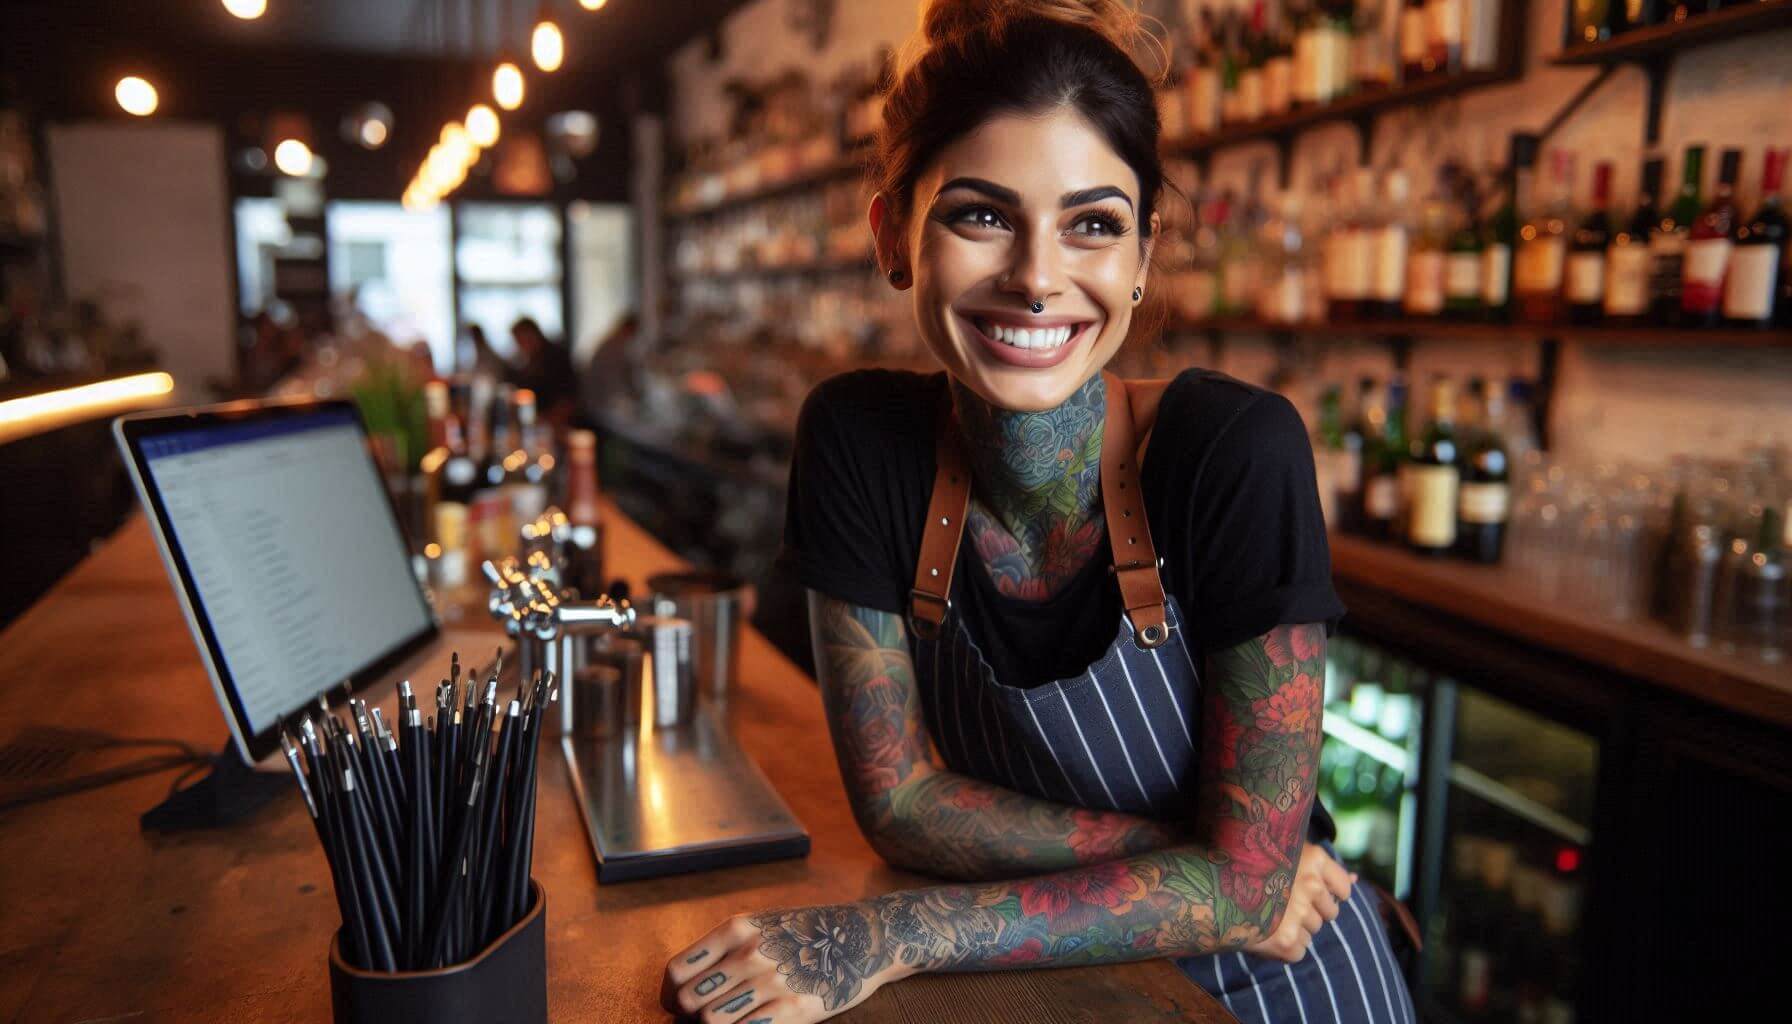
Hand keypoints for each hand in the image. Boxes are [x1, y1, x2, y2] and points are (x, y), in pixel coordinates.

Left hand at [662, 902, 913, 1023]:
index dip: (672, 994)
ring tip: (730, 1019)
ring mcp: (772, 983)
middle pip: (690, 1000)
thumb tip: (684, 985)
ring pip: (711, 1021)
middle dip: (690, 1015)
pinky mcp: (793, 1010)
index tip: (680, 1003)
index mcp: (737, 929)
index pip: (677, 971)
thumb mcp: (761, 926)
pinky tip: (752, 1022)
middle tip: (704, 1017)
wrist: (863, 937)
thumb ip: (724, 949)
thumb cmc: (805, 933)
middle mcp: (750, 954)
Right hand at [1244, 841, 1354, 963]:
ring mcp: (1299, 915)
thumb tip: (1358, 879)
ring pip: (1314, 932)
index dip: (1328, 894)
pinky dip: (1285, 947)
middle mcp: (1310, 886)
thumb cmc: (1243, 866)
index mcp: (1313, 860)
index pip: (1344, 889)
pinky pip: (1301, 951)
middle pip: (1329, 913)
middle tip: (1280, 904)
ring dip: (1296, 929)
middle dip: (1310, 912)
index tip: (1309, 893)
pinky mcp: (1287, 943)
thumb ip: (1320, 868)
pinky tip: (1264, 932)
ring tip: (1267, 916)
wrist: (1203, 889)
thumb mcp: (1283, 854)